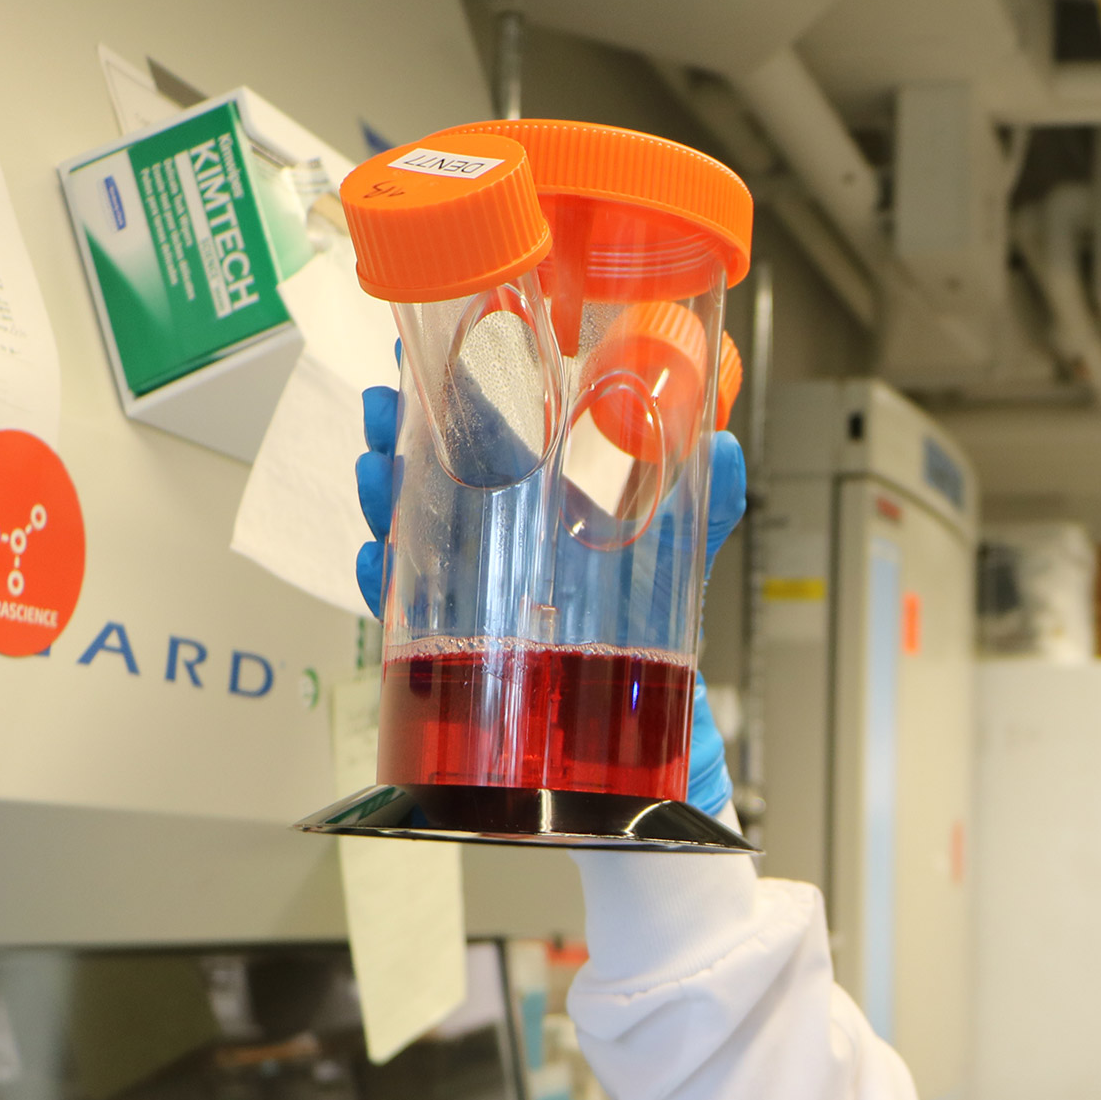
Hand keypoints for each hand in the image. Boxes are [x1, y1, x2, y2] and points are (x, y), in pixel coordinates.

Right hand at [355, 363, 748, 814]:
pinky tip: (376, 565)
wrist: (646, 749)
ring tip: (375, 470)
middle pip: (440, 478)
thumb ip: (706, 510)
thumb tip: (725, 450)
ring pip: (415, 535)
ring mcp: (477, 596)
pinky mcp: (460, 654)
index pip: (497, 434)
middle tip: (388, 408)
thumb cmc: (659, 650)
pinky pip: (409, 617)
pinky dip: (387, 588)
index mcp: (552, 509)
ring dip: (386, 499)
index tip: (434, 349)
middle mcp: (506, 547)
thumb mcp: (682, 567)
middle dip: (405, 436)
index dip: (461, 389)